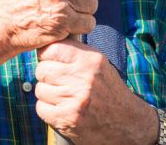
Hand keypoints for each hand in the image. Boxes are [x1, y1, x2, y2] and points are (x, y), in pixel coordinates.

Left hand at [36, 39, 156, 143]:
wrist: (126, 123)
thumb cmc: (109, 90)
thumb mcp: (99, 64)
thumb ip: (75, 51)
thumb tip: (49, 41)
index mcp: (90, 60)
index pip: (52, 49)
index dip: (47, 56)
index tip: (50, 61)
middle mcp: (82, 78)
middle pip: (42, 70)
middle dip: (46, 76)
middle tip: (58, 82)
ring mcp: (74, 100)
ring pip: (40, 89)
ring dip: (47, 94)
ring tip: (62, 96)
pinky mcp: (66, 119)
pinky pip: (41, 108)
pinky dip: (47, 110)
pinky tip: (61, 109)